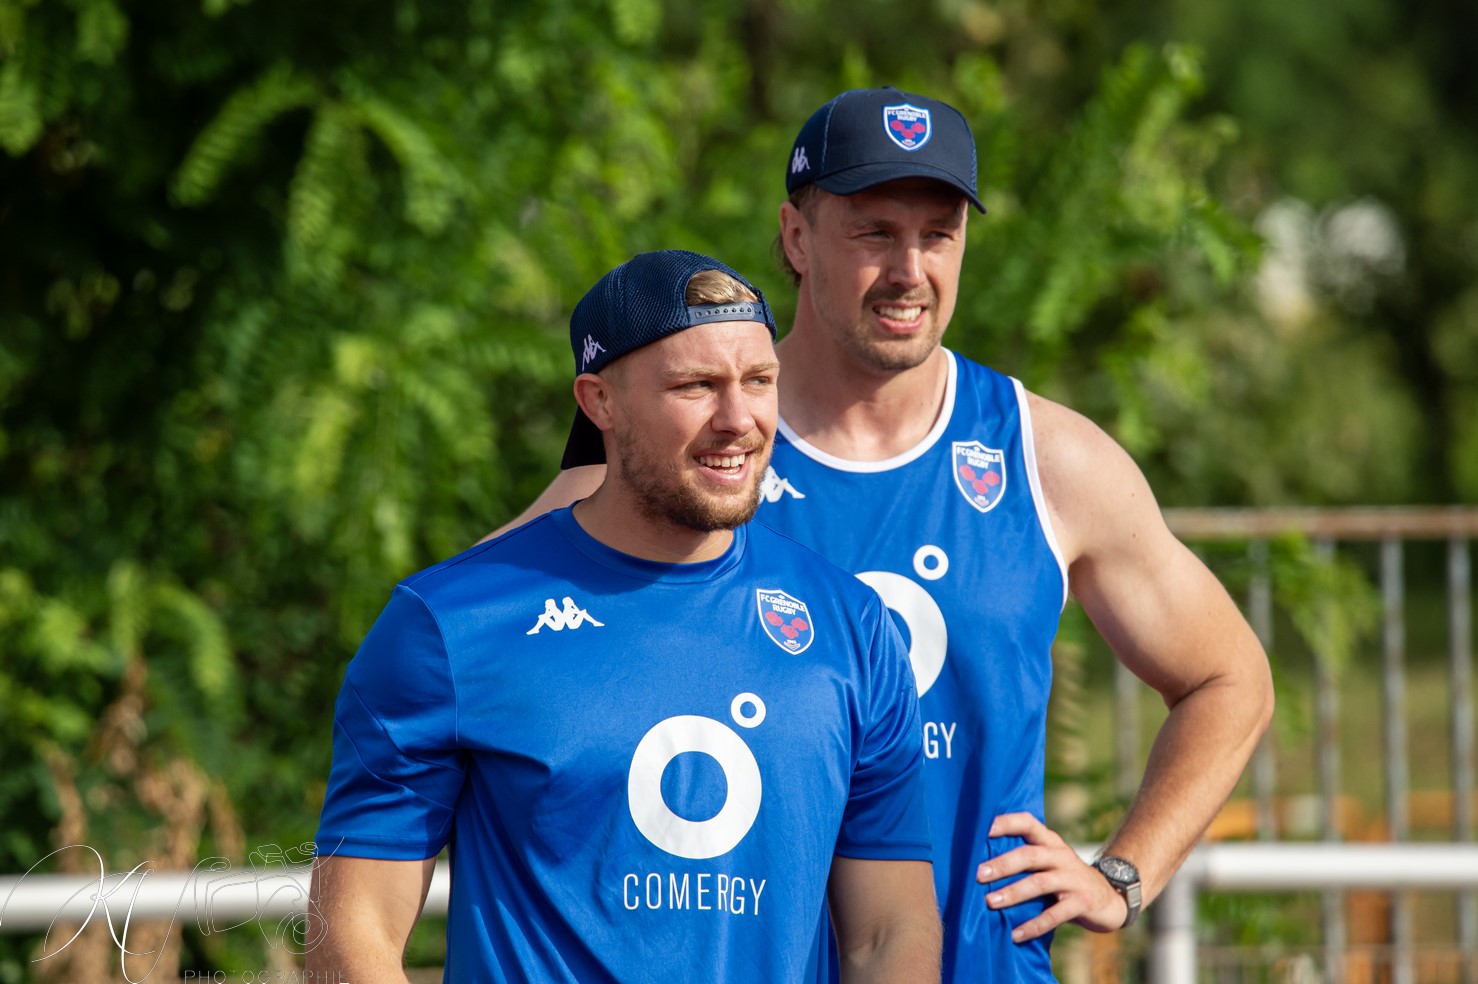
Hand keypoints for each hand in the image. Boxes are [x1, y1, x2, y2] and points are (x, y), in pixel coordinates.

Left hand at [974, 812, 1127, 941]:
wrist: (1110, 899)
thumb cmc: (1066, 878)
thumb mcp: (1050, 862)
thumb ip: (1026, 858)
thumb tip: (980, 865)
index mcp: (1051, 842)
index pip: (1029, 823)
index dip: (1007, 823)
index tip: (985, 829)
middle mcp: (1062, 856)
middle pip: (1030, 855)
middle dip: (1003, 864)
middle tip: (979, 874)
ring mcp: (1073, 879)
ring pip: (1040, 883)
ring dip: (1014, 893)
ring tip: (990, 902)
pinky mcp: (1082, 903)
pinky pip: (1055, 915)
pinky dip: (1034, 925)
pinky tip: (1016, 935)